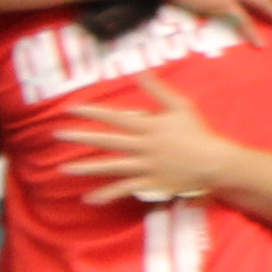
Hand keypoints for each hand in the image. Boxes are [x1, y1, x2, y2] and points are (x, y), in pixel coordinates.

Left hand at [51, 76, 237, 205]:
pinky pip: (124, 189)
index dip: (91, 113)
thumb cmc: (197, 132)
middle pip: (107, 141)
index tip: (71, 109)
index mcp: (148, 126)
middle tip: (58, 135)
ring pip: (111, 167)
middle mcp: (143, 146)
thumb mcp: (180, 106)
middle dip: (80, 138)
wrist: (213, 162)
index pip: (114, 118)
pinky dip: (107, 194)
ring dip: (86, 168)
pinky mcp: (150, 183)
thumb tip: (141, 72)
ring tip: (64, 169)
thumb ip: (158, 90)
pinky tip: (89, 198)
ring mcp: (145, 167)